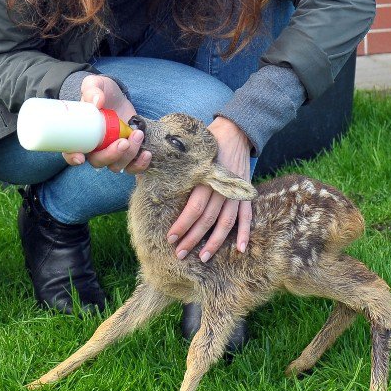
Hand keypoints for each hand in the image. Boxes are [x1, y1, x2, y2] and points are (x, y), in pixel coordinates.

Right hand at [61, 75, 151, 174]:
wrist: (117, 97)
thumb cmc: (101, 92)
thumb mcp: (94, 85)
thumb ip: (92, 90)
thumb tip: (98, 101)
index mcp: (80, 135)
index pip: (70, 152)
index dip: (72, 158)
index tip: (80, 157)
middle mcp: (94, 148)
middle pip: (98, 162)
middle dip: (111, 155)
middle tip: (123, 141)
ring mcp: (111, 152)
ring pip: (116, 165)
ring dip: (128, 155)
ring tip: (138, 134)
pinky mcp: (127, 153)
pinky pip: (132, 167)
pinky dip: (140, 165)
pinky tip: (146, 153)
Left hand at [166, 116, 252, 261]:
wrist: (235, 132)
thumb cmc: (205, 143)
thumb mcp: (188, 152)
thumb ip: (172, 167)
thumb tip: (143, 173)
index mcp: (205, 177)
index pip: (194, 207)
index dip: (182, 224)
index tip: (170, 238)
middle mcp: (221, 187)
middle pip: (207, 219)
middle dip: (193, 238)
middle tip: (180, 254)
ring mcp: (236, 192)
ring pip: (226, 222)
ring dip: (215, 242)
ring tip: (204, 258)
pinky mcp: (246, 193)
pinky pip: (247, 216)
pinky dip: (245, 233)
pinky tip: (240, 249)